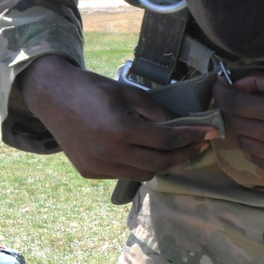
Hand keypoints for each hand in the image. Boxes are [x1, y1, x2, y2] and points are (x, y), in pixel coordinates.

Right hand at [18, 56, 218, 179]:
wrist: (52, 96)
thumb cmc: (93, 89)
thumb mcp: (130, 93)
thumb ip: (158, 112)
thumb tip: (185, 124)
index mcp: (121, 130)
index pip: (168, 140)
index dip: (193, 137)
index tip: (212, 133)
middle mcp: (109, 153)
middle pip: (161, 163)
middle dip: (186, 155)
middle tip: (201, 145)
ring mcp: (98, 166)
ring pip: (145, 173)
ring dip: (164, 163)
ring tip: (178, 149)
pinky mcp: (89, 171)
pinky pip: (125, 174)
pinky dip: (140, 165)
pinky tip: (147, 152)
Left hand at [212, 69, 263, 179]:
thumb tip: (236, 83)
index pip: (235, 102)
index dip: (222, 92)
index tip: (218, 86)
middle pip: (236, 122)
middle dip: (235, 110)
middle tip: (244, 102)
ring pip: (244, 142)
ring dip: (247, 130)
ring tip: (262, 122)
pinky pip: (257, 159)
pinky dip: (259, 148)